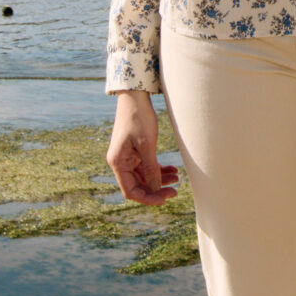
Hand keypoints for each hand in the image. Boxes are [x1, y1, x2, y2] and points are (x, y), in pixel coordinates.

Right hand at [106, 91, 180, 205]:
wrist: (135, 97)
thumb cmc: (138, 118)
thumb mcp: (147, 144)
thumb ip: (151, 168)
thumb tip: (155, 188)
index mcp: (118, 163)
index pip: (130, 191)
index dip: (147, 198)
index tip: (165, 198)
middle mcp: (120, 162)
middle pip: (138, 185)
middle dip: (156, 189)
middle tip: (175, 190)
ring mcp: (128, 157)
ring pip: (145, 176)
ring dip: (160, 179)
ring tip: (177, 178)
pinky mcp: (135, 151)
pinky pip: (147, 166)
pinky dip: (159, 170)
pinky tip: (173, 170)